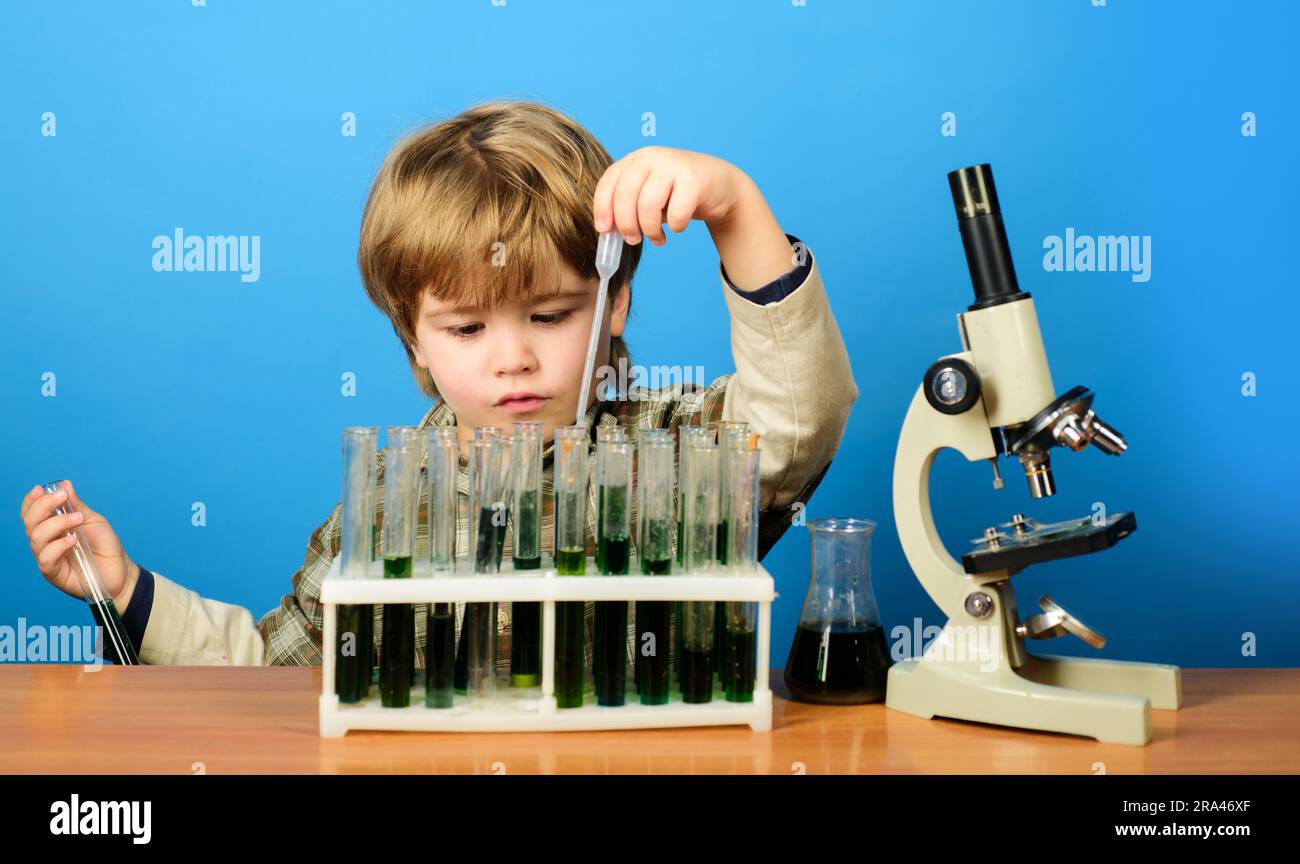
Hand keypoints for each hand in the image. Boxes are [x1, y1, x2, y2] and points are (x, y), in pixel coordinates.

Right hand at [20, 480, 137, 609]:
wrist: (120, 569)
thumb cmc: (105, 545)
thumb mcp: (92, 520)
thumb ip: (76, 505)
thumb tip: (64, 485)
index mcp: (51, 528)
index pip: (31, 513)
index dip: (31, 501)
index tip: (40, 489)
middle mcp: (45, 542)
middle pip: (29, 522)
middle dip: (43, 506)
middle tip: (62, 497)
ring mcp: (48, 557)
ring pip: (36, 538)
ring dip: (56, 523)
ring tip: (78, 519)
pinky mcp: (53, 573)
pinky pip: (45, 558)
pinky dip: (58, 545)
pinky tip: (72, 540)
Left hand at [592, 146, 747, 246]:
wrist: (720, 185)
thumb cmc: (678, 195)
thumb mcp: (648, 196)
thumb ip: (628, 207)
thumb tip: (608, 232)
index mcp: (635, 160)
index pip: (609, 182)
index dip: (602, 208)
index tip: (604, 230)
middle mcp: (651, 157)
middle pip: (625, 195)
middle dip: (626, 224)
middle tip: (633, 240)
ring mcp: (673, 165)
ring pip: (648, 206)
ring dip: (650, 230)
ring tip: (657, 239)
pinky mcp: (694, 179)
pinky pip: (676, 213)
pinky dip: (675, 227)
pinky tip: (678, 227)